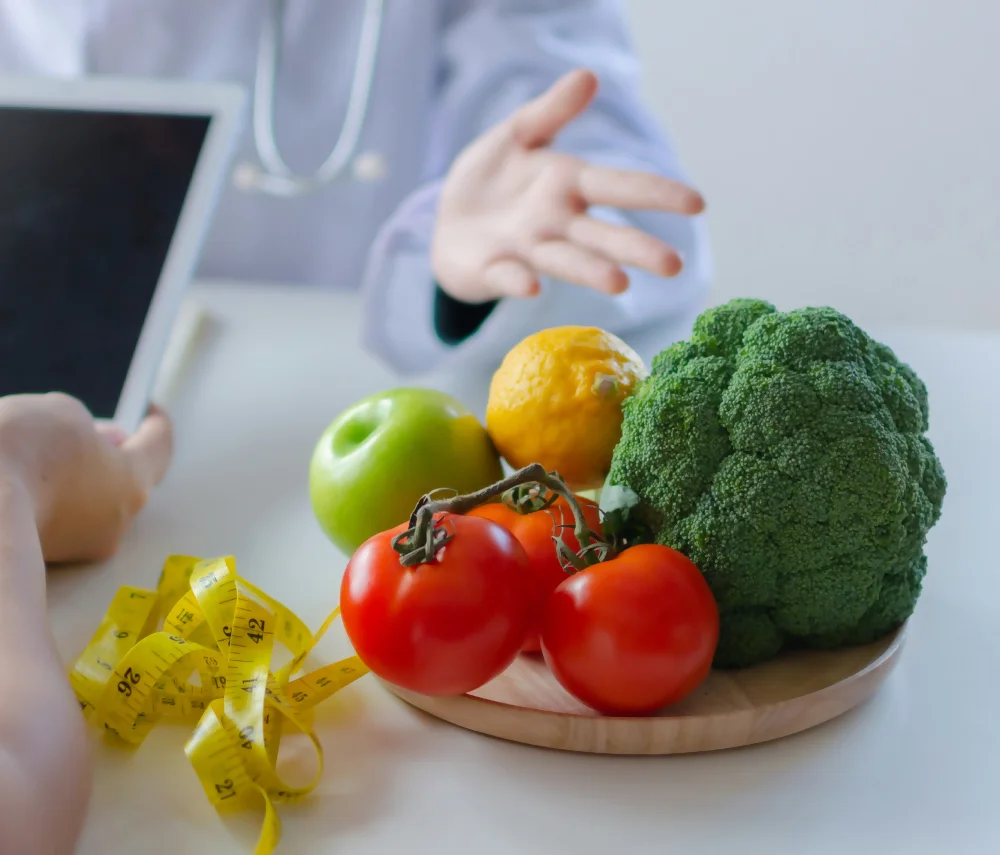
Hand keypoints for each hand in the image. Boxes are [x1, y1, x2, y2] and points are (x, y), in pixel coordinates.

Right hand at [0, 393, 172, 562]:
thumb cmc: (23, 452)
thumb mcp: (62, 411)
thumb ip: (88, 423)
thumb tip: (91, 437)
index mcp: (135, 481)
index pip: (159, 447)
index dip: (153, 423)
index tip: (148, 411)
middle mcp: (118, 521)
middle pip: (125, 477)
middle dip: (110, 452)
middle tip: (91, 430)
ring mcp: (82, 545)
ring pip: (90, 502)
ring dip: (77, 478)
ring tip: (45, 454)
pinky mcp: (47, 557)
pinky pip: (59, 518)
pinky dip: (49, 498)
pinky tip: (26, 481)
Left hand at [432, 68, 705, 303]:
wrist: (447, 223)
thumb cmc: (492, 180)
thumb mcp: (516, 136)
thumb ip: (550, 112)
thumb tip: (589, 75)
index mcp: (568, 187)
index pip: (620, 187)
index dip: (657, 194)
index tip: (697, 203)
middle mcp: (557, 225)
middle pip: (603, 236)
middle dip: (637, 249)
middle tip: (674, 265)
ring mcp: (527, 252)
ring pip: (565, 262)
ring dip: (590, 272)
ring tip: (619, 283)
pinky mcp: (493, 272)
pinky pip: (507, 277)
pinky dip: (518, 281)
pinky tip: (531, 285)